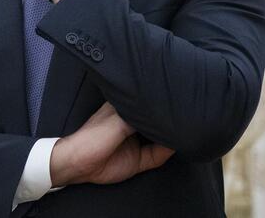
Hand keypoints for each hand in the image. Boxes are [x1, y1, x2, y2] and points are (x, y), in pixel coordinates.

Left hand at [49, 102, 173, 186]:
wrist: (80, 164)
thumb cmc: (93, 137)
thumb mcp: (117, 122)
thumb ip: (138, 117)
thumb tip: (159, 111)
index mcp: (124, 111)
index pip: (145, 105)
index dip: (158, 104)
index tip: (175, 101)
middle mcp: (132, 126)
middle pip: (155, 123)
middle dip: (167, 121)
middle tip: (183, 116)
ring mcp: (136, 143)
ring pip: (159, 139)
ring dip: (170, 136)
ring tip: (183, 129)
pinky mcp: (139, 160)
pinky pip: (158, 156)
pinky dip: (168, 151)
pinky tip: (176, 145)